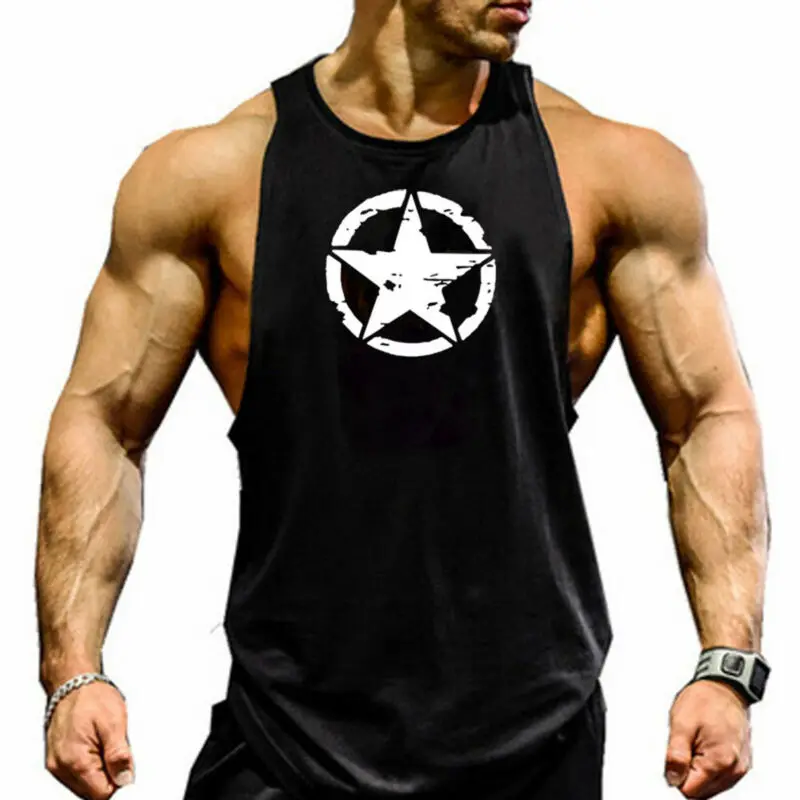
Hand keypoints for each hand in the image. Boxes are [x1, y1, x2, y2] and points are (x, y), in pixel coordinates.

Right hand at [45, 681, 133, 798]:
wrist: (73, 681)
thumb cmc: (91, 696)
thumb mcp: (114, 723)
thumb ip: (119, 755)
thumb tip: (124, 779)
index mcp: (75, 761)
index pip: (101, 794)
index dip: (119, 783)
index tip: (127, 769)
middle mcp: (61, 767)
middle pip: (92, 791)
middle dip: (110, 775)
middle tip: (116, 748)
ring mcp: (57, 764)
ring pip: (85, 784)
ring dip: (101, 769)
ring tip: (105, 742)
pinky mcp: (57, 759)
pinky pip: (78, 773)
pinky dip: (91, 764)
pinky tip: (96, 745)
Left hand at [664, 679, 751, 797]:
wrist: (725, 687)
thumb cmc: (705, 700)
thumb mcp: (681, 723)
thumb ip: (675, 755)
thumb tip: (672, 779)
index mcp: (720, 761)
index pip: (690, 791)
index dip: (676, 775)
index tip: (674, 758)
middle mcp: (734, 769)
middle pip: (701, 792)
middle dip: (688, 773)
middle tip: (685, 747)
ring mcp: (739, 767)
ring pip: (710, 787)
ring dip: (698, 771)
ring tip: (696, 744)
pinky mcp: (740, 763)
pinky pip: (719, 777)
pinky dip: (708, 767)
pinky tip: (704, 747)